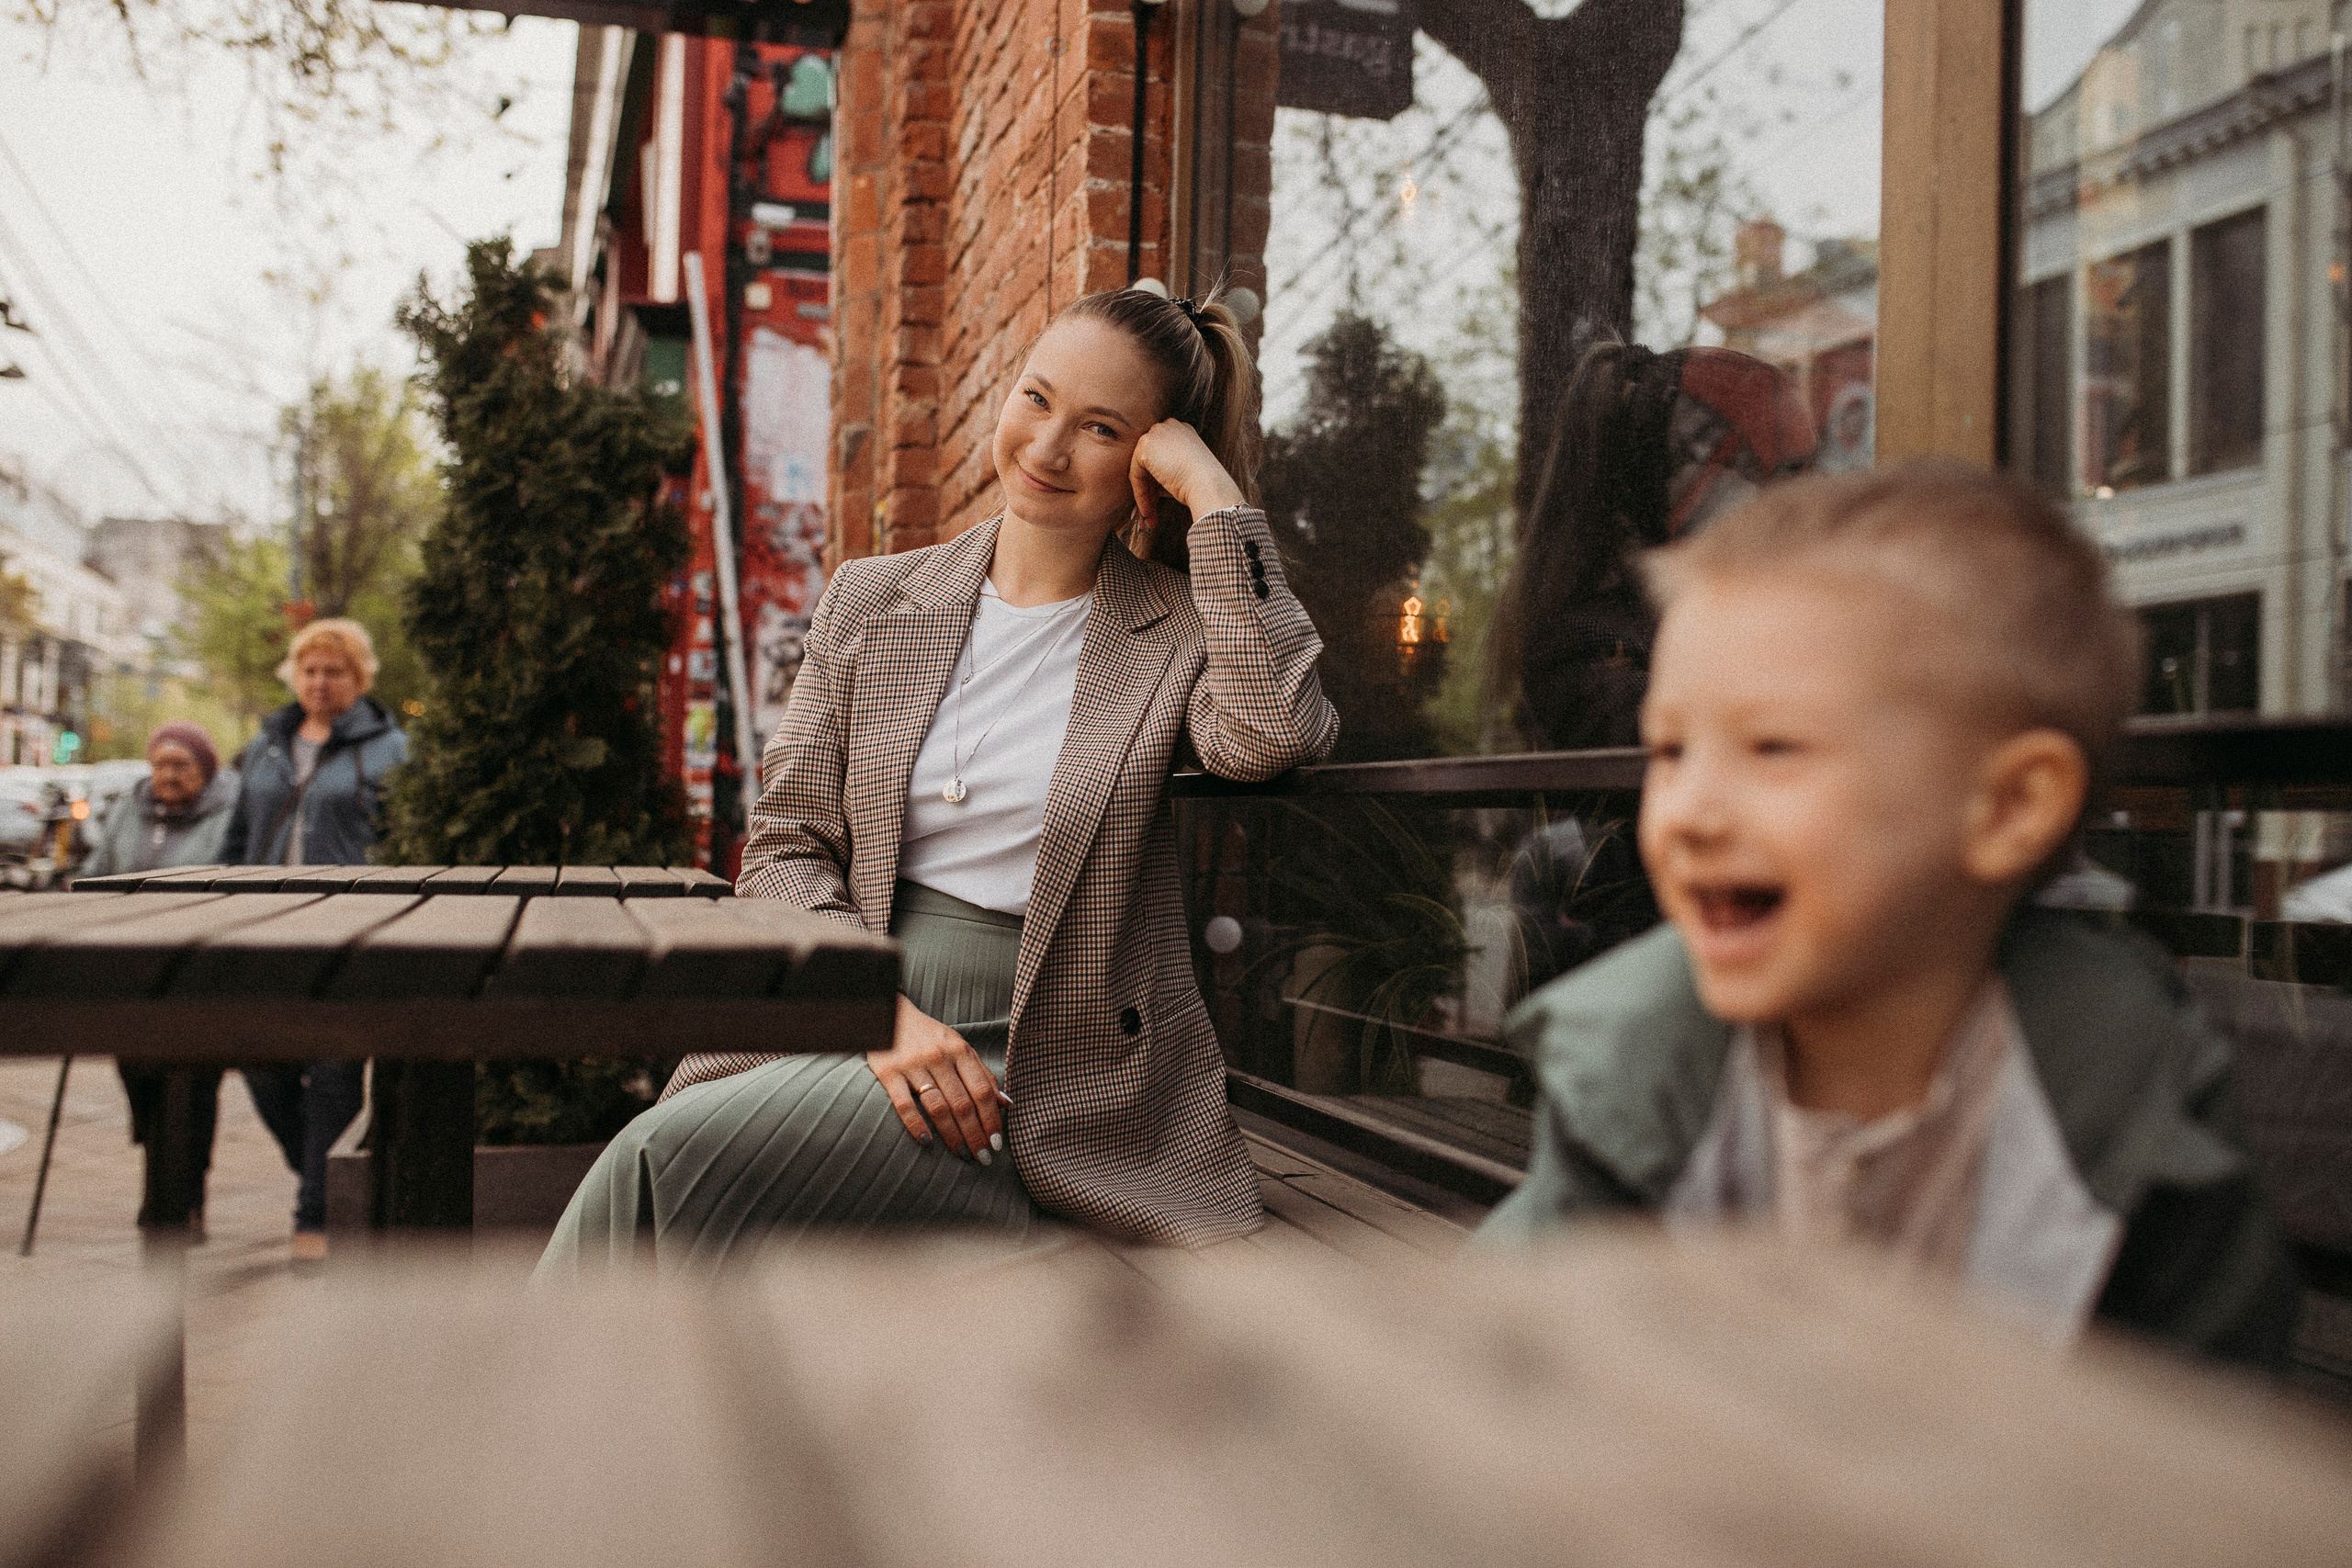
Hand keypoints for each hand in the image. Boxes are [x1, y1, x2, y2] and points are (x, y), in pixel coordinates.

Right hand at [866, 994, 1008, 1160]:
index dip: (992, 1119)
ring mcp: (913, 1065)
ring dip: (953, 1135)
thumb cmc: (929, 1036)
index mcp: (960, 1050)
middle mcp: (939, 1057)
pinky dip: (917, 1126)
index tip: (998, 1143)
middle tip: (983, 1157)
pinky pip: (905, 1105)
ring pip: (938, 1107)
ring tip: (963, 1154)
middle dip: (976, 1134)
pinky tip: (928, 1143)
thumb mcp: (959, 1047)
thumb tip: (1007, 1104)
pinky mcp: (889, 1073)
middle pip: (963, 1103)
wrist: (887, 1015)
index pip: (983, 1090)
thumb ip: (982, 1074)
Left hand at [1129, 418, 1245, 523]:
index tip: (1160, 502)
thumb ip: (1167, 471)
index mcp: (1181, 431)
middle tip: (1151, 515)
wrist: (1209, 486)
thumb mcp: (1186, 472)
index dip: (1158, 481)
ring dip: (1144, 496)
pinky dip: (1140, 495)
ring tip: (1150, 519)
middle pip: (1149, 462)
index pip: (1162, 456)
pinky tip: (1148, 511)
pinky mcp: (1145, 446)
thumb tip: (1149, 487)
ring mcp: (1156, 433)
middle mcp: (1168, 426)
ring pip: (1141, 469)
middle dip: (1149, 490)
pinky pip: (1136, 474)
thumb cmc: (1203, 485)